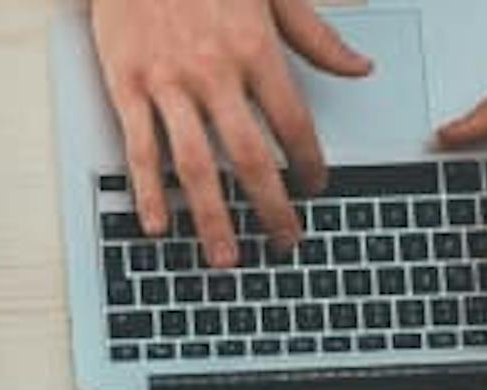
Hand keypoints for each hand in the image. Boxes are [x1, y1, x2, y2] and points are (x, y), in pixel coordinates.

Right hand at [90, 0, 371, 267]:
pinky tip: (159, 225)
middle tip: (285, 240)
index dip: (309, 162)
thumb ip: (316, 35)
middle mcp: (213, 71)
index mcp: (255, 48)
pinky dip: (149, 192)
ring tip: (226, 256)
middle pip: (250, 156)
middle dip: (271, 207)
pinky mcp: (127, 85)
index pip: (293, 122)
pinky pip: (141, 149)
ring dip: (212, 218)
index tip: (316, 188)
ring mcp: (167, 83)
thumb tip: (360, 67)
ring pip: (196, 164)